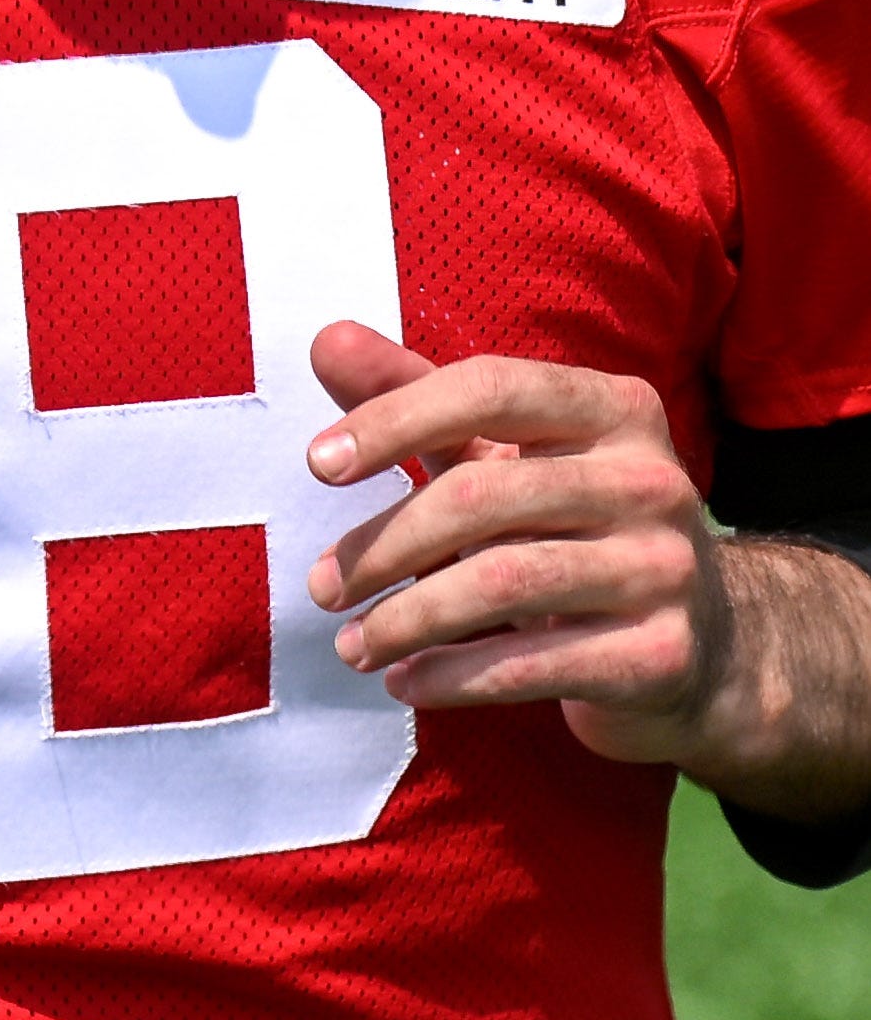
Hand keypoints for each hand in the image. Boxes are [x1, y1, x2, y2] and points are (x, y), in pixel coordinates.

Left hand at [303, 322, 732, 757]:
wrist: (702, 647)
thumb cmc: (568, 532)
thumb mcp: (499, 455)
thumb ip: (416, 398)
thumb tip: (326, 339)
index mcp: (614, 410)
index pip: (490, 387)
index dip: (395, 419)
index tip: (318, 463)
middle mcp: (651, 480)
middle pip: (480, 496)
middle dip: (381, 546)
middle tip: (324, 587)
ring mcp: (664, 569)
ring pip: (500, 584)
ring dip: (404, 620)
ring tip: (351, 644)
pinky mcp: (661, 654)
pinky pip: (530, 664)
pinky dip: (449, 676)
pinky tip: (404, 680)